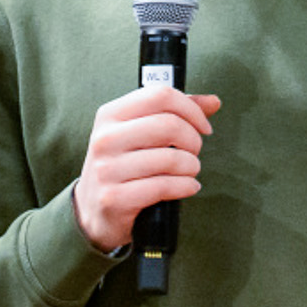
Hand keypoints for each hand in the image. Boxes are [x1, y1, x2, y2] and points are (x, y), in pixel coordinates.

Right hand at [72, 86, 220, 251]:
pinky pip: (164, 186)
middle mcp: (104, 139)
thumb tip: (213, 102)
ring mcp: (106, 169)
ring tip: (189, 172)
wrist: (92, 210)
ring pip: (170, 158)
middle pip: (169, 124)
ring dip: (191, 167)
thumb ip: (174, 114)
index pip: (160, 95)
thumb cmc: (123, 166)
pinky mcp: (114, 198)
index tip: (203, 126)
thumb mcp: (138, 134)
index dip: (191, 109)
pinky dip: (186, 187)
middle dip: (193, 140)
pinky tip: (187, 187)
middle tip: (194, 152)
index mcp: (110, 115)